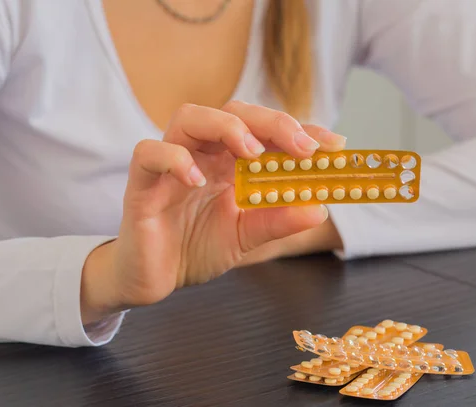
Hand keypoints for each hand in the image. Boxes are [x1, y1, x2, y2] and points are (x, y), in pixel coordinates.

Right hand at [81, 101, 346, 321]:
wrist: (155, 278)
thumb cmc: (195, 249)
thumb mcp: (245, 237)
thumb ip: (277, 222)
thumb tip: (320, 209)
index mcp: (228, 162)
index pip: (265, 131)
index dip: (300, 131)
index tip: (334, 144)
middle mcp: (201, 154)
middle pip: (232, 111)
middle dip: (271, 122)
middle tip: (303, 147)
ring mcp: (170, 165)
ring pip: (190, 117)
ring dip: (225, 127)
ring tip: (251, 152)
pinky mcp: (141, 182)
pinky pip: (149, 153)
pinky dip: (173, 159)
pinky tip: (196, 181)